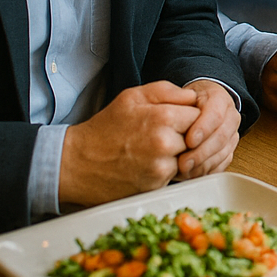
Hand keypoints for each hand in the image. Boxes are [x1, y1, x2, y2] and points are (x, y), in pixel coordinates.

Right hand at [59, 82, 199, 207]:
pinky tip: (149, 162)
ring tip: (154, 148)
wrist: (78, 163)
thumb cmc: (106, 127)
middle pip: (197, 137)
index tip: (174, 118)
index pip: (198, 114)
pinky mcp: (157, 185)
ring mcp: (162, 167)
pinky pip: (175, 173)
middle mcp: (166, 143)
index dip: (187, 115)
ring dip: (178, 153)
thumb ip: (167, 91)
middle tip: (162, 134)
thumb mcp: (132, 97)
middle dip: (185, 134)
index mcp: (163, 117)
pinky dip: (166, 168)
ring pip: (188, 156)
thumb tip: (193, 97)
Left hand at [176, 79, 240, 178]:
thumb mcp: (179, 94)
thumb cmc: (187, 102)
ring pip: (223, 153)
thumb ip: (175, 98)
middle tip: (184, 162)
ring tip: (184, 171)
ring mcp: (231, 134)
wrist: (199, 106)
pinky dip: (207, 171)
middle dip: (202, 152)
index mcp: (219, 98)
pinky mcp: (229, 150)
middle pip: (221, 137)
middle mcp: (230, 116)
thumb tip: (173, 109)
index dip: (203, 129)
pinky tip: (191, 173)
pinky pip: (222, 164)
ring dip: (203, 164)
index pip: (216, 114)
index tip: (189, 141)